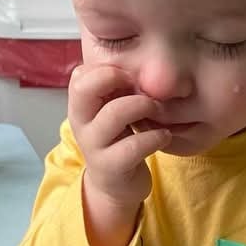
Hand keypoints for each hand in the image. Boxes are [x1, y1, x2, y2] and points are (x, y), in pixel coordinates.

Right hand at [68, 63, 170, 208]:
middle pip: (85, 88)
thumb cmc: (118, 140)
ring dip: (143, 106)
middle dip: (116, 78)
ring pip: (114, 113)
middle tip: (139, 86)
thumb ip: (117, 90)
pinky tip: (165, 135)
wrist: (115, 186)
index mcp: (80, 106)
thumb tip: (141, 58)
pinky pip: (134, 145)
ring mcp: (94, 146)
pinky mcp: (111, 167)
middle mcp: (81, 123)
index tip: (130, 78)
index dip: (107, 69)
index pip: (81, 74)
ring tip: (157, 110)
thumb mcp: (112, 112)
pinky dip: (156, 136)